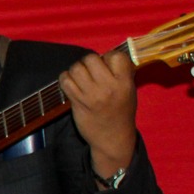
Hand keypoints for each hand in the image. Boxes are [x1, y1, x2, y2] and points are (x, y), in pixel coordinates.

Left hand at [61, 50, 136, 182]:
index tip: (107, 65)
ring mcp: (91, 95)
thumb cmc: (121, 112)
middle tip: (91, 72)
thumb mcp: (129, 91)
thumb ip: (120, 74)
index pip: (116, 56)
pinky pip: (65, 80)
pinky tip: (71, 84)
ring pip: (76, 68)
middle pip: (91, 59)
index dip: (109, 57)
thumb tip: (106, 56)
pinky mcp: (77, 102)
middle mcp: (108, 87)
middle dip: (89, 62)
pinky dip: (65, 79)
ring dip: (76, 70)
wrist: (112, 138)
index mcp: (125, 83)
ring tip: (80, 78)